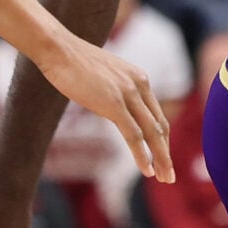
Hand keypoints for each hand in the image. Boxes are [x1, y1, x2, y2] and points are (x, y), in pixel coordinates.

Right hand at [37, 35, 173, 182]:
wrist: (58, 49)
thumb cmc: (72, 62)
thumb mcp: (102, 76)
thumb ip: (113, 91)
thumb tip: (112, 106)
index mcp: (139, 78)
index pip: (157, 115)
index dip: (162, 139)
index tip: (163, 157)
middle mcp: (139, 84)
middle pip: (160, 126)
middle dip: (165, 153)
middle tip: (169, 175)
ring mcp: (128, 94)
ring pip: (152, 133)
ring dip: (160, 158)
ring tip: (163, 178)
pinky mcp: (114, 104)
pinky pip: (134, 135)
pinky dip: (142, 155)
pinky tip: (146, 170)